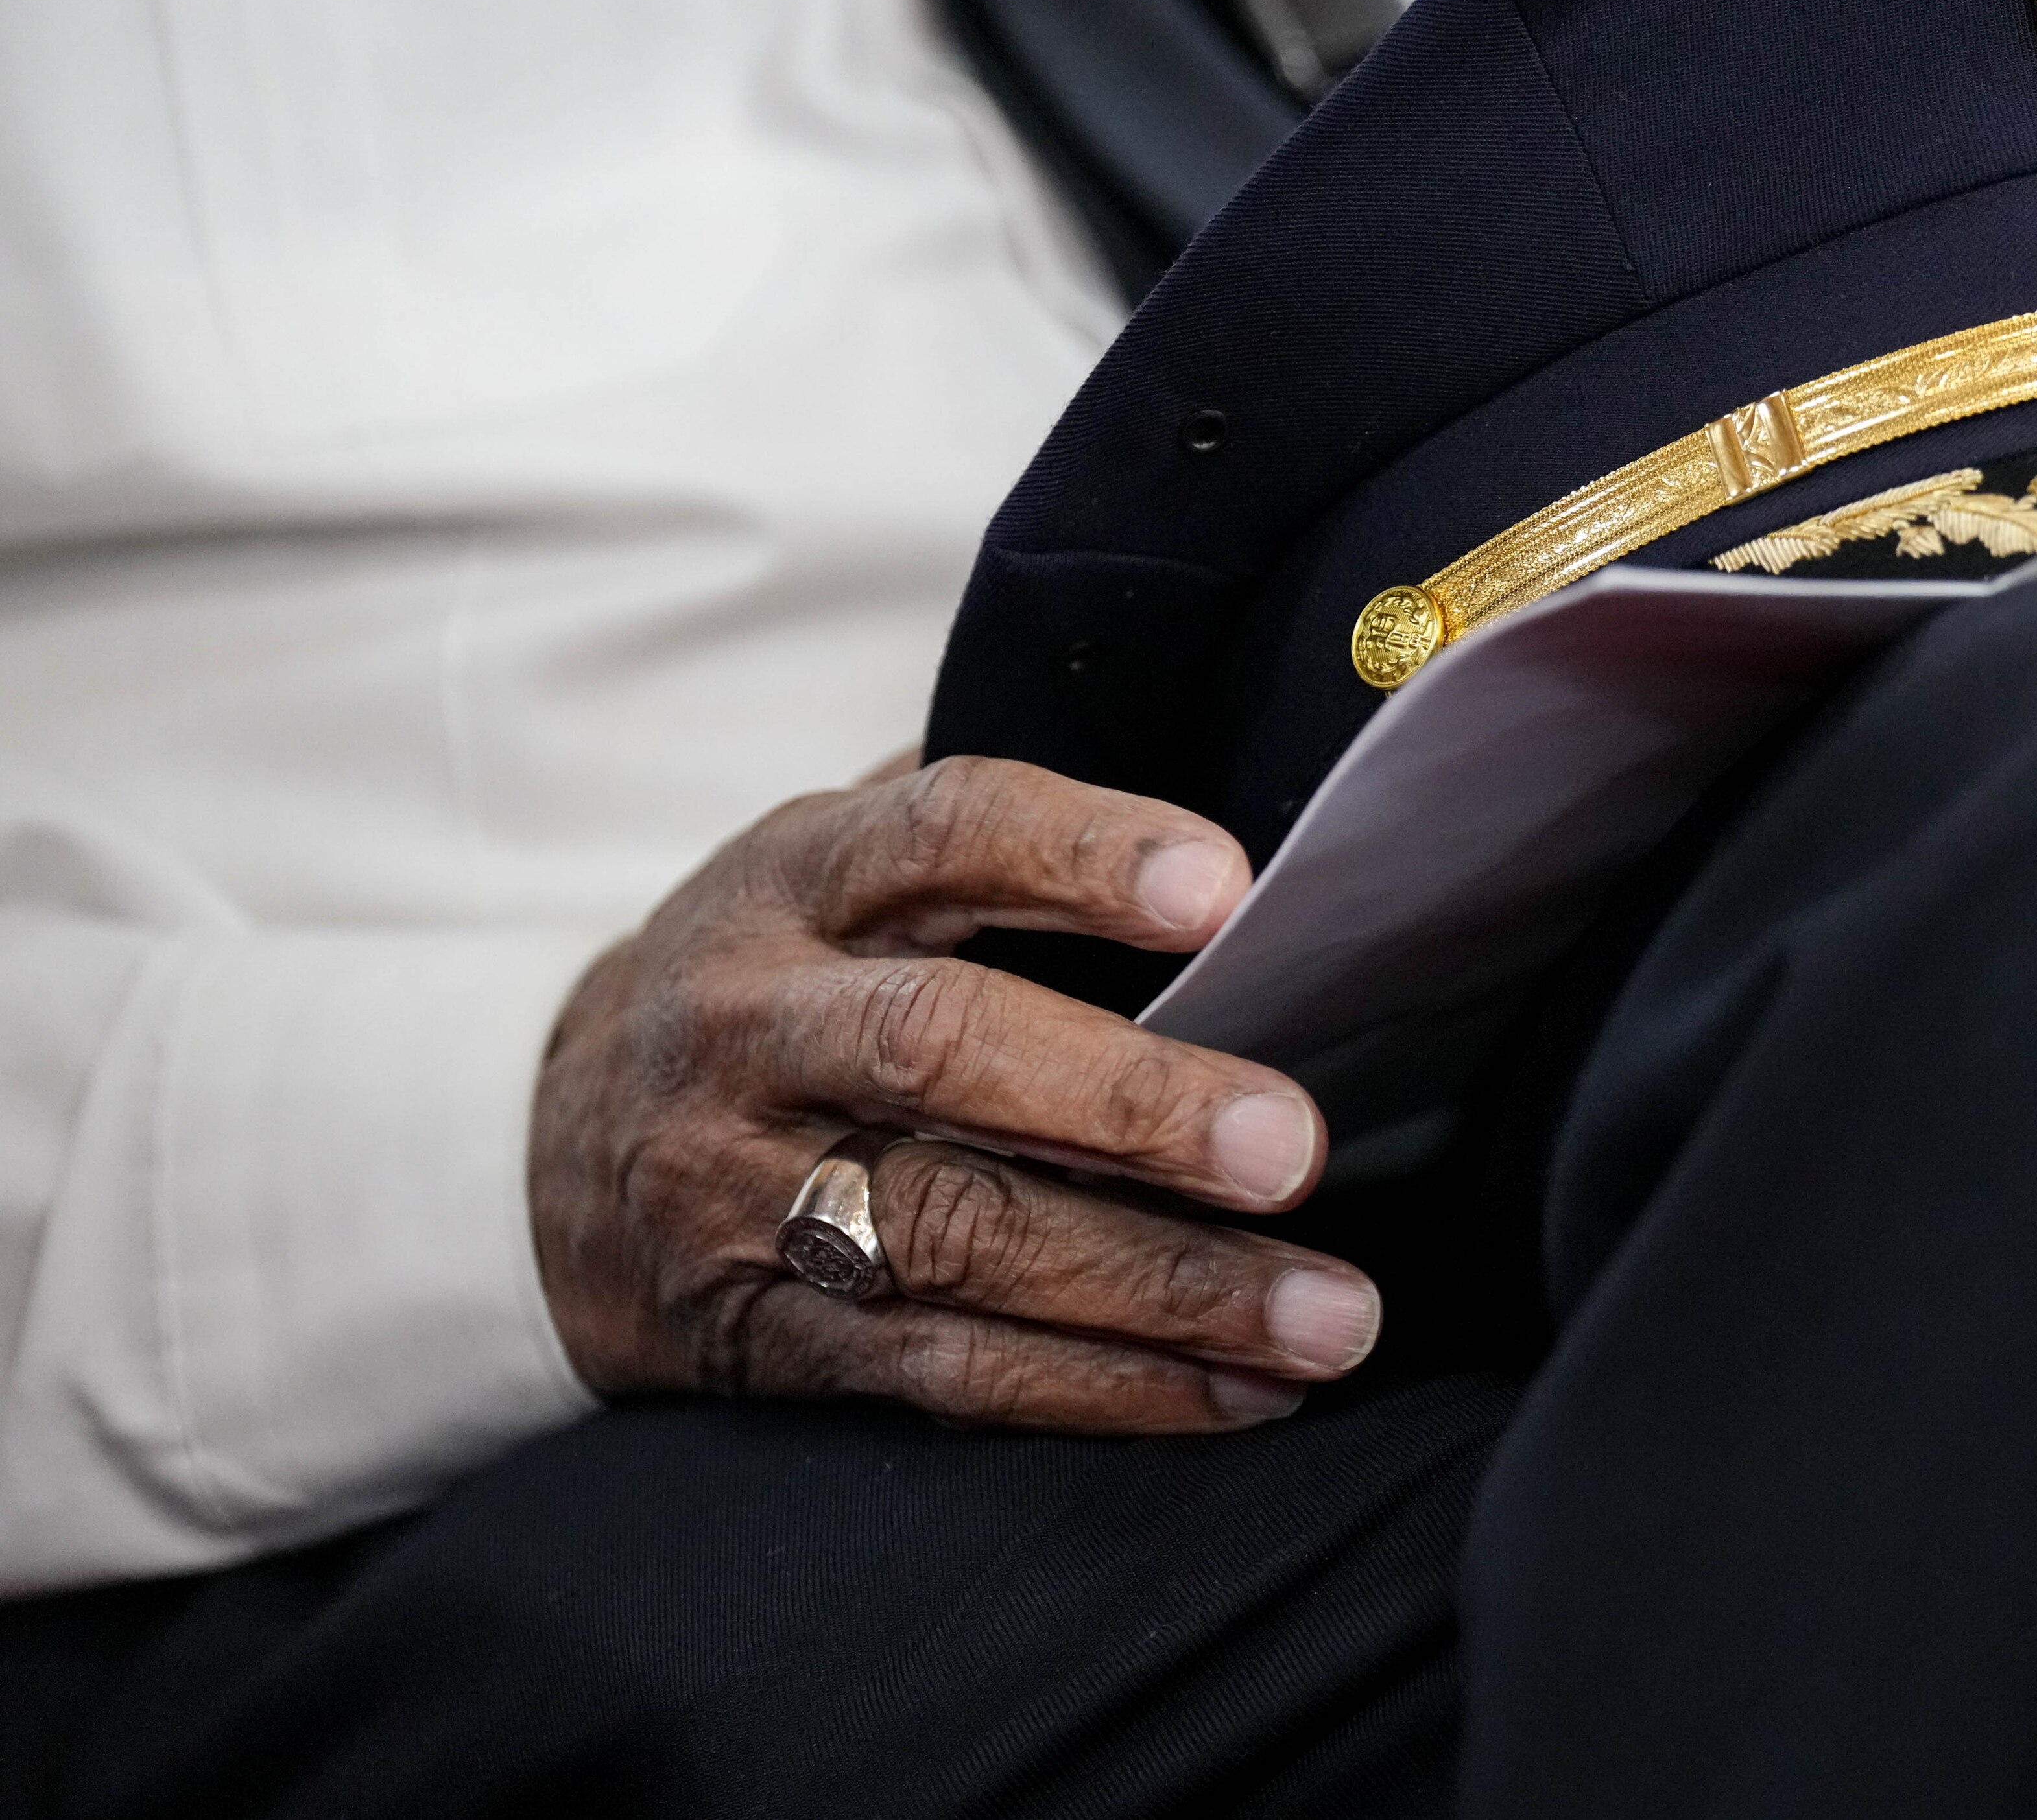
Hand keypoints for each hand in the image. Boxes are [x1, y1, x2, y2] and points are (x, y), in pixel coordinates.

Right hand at [530, 756, 1378, 1430]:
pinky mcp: (760, 1335)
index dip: (1081, 852)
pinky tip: (1242, 1392)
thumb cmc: (780, 979)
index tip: (1227, 889)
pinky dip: (1105, 1389)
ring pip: (960, 1237)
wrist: (537, 1156)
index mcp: (795, 881)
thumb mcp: (834, 863)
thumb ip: (990, 833)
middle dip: (1130, 1103)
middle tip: (1294, 1146)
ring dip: (1161, 1285)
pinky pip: (944, 1370)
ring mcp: (741, 1192)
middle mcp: (753, 1027)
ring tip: (1327, 1316)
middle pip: (940, 1051)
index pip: (940, 833)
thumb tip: (1217, 815)